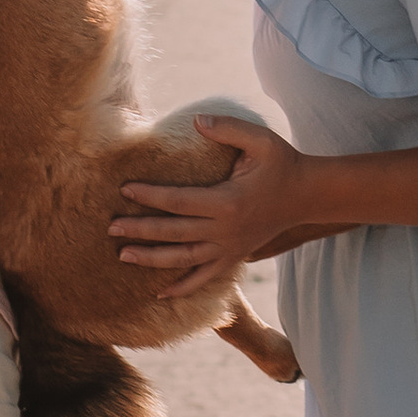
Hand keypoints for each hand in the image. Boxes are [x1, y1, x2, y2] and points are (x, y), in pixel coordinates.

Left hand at [112, 116, 305, 295]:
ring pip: (184, 260)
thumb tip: (195, 121)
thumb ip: (228, 128)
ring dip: (152, 260)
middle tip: (111, 228)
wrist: (306, 196)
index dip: (150, 196)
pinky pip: (205, 279)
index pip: (179, 201)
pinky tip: (160, 295)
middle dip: (140, 231)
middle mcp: (225, 230)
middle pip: (174, 233)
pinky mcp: (234, 257)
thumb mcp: (261, 139)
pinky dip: (183, 289)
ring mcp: (229, 248)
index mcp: (227, 201)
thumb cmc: (281, 163)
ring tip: (123, 256)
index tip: (125, 190)